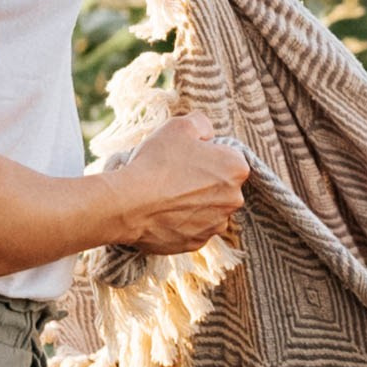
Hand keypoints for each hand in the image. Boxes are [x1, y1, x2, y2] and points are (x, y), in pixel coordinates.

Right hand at [117, 114, 248, 253]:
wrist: (129, 203)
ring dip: (192, 202)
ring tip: (165, 195)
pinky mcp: (198, 242)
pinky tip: (162, 212)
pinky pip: (192, 228)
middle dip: (202, 180)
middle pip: (220, 185)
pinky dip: (180, 221)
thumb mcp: (179, 126)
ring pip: (207, 208)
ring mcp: (217, 224)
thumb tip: (208, 133)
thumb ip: (201, 124)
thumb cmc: (157, 162)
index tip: (186, 157)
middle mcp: (234, 199)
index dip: (206, 155)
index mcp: (236, 169)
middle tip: (173, 175)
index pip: (228, 158)